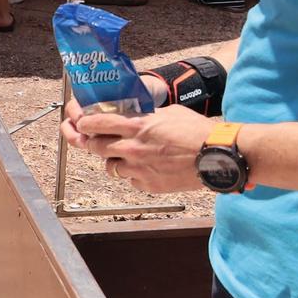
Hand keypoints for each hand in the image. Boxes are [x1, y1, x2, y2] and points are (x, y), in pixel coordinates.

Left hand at [61, 104, 214, 194]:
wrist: (217, 156)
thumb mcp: (168, 112)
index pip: (93, 124)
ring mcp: (138, 169)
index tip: (80, 121)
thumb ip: (145, 115)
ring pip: (109, 167)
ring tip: (123, 155)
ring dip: (112, 160)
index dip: (82, 122)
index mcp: (135, 126)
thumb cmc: (197, 131)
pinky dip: (132, 174)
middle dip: (90, 142)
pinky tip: (143, 167)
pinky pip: (130, 180)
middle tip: (93, 139)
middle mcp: (131, 148)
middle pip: (94, 147)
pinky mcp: (148, 185)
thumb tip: (133, 114)